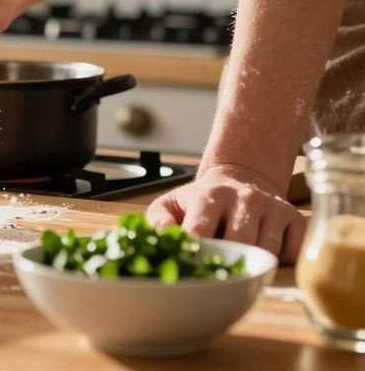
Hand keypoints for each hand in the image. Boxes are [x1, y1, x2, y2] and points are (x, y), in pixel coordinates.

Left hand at [146, 165, 305, 263]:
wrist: (241, 178)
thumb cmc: (202, 200)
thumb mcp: (172, 202)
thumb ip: (158, 218)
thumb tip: (164, 233)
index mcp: (211, 195)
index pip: (202, 232)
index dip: (196, 255)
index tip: (191, 270)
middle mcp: (246, 198)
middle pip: (241, 244)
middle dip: (228, 264)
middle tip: (220, 275)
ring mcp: (274, 207)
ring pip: (269, 251)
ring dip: (255, 264)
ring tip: (241, 264)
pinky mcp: (296, 219)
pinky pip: (294, 252)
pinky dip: (282, 262)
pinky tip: (265, 256)